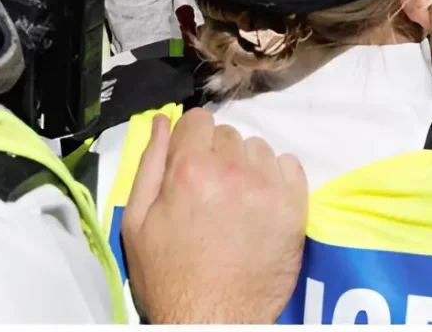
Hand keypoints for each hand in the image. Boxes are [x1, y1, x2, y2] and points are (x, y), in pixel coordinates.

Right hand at [121, 108, 308, 323]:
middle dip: (215, 157)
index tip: (188, 165)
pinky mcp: (295, 202)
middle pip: (227, 135)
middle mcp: (232, 169)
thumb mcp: (136, 226)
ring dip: (245, 167)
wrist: (211, 321)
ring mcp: (268, 184)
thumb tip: (161, 120)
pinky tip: (258, 207)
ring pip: (257, 149)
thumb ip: (148, 166)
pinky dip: (274, 179)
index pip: (197, 120)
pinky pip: (288, 164)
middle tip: (207, 196)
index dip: (190, 141)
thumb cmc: (168, 277)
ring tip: (233, 205)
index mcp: (189, 171)